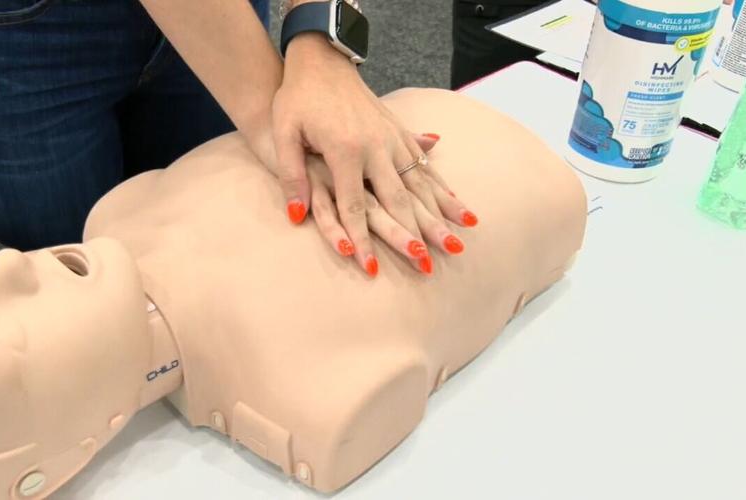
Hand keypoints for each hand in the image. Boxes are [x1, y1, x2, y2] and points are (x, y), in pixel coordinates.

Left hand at [272, 33, 473, 274]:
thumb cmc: (297, 100)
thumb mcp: (284, 135)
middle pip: (397, 201)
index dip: (361, 241)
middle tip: (428, 266)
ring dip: (440, 215)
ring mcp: (391, 138)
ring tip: (459, 242)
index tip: (371, 269)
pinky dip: (443, 189)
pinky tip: (460, 206)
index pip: (353, 207)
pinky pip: (425, 165)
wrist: (321, 61)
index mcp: (344, 150)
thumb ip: (292, 175)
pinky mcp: (400, 131)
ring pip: (420, 184)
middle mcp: (375, 147)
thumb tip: (296, 216)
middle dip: (414, 236)